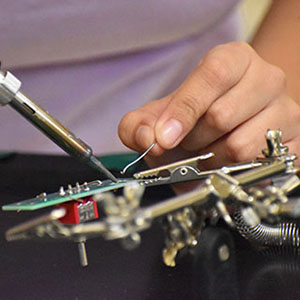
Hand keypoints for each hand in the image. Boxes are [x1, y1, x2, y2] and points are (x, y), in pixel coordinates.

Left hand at [118, 42, 299, 169]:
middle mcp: (265, 79)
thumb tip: (146, 138)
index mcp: (234, 60)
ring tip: (207, 151)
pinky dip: (231, 170)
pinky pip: (257, 165)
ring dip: (211, 159)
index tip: (164, 138)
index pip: (212, 76)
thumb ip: (140, 124)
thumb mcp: (162, 114)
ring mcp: (285, 110)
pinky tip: (225, 160)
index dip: (184, 110)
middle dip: (193, 140)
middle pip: (222, 117)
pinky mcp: (294, 141)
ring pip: (240, 146)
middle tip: (187, 143)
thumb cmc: (196, 116)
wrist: (232, 122)